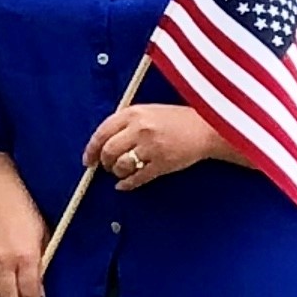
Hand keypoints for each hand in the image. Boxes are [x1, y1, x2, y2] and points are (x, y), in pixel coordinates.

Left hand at [85, 106, 238, 190]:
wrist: (207, 128)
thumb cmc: (176, 120)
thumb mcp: (149, 111)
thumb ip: (126, 122)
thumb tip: (103, 142)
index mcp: (134, 113)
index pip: (102, 132)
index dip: (91, 149)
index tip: (88, 159)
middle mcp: (140, 129)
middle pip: (108, 151)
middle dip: (104, 163)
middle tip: (106, 167)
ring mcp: (152, 147)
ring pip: (121, 165)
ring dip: (116, 173)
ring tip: (119, 172)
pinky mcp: (163, 163)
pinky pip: (138, 178)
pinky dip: (127, 184)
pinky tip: (124, 185)